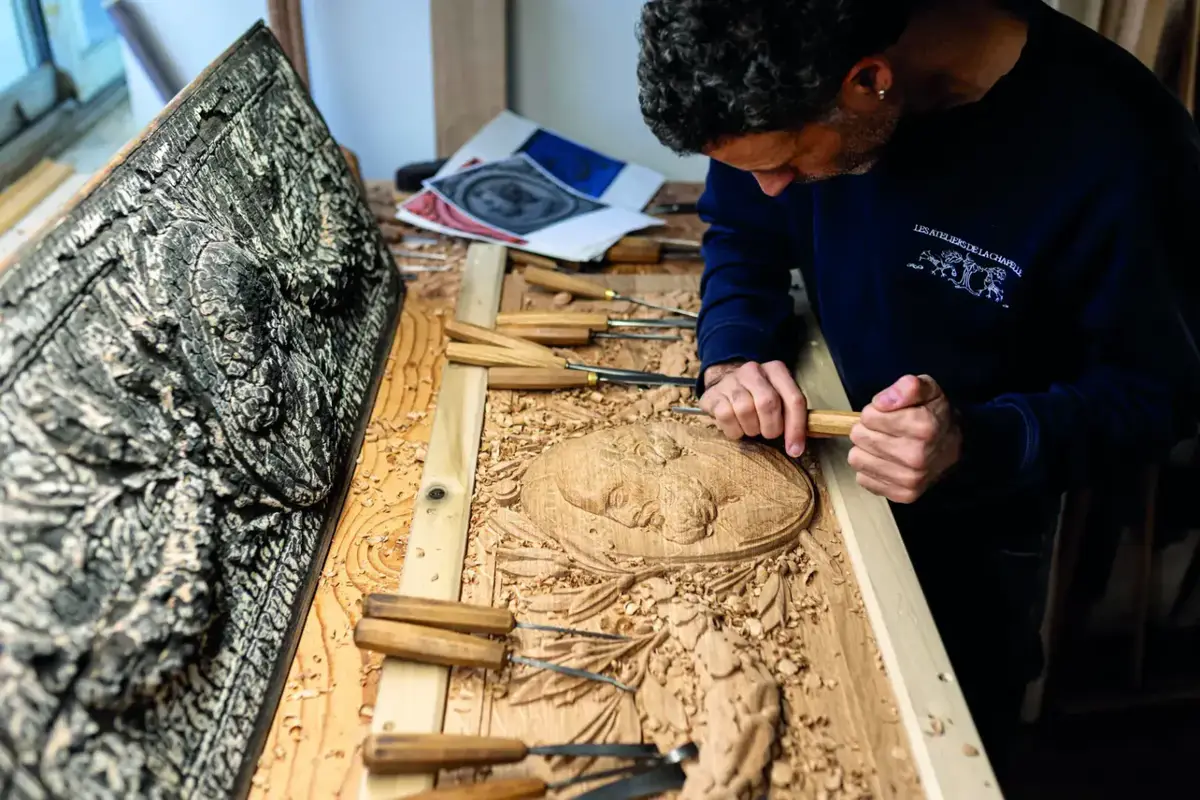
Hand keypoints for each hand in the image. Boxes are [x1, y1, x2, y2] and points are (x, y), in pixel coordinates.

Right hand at [699, 361, 807, 456]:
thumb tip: (797, 447)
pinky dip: (734, 430)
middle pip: (768, 403)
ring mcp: (731, 380)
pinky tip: (736, 427)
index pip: (793, 399)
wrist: (725, 383)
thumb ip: (791, 416)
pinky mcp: (713, 394)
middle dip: (771, 427)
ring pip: (745, 410)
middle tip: (768, 433)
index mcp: (776, 370)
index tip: (795, 450)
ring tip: (751, 427)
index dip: (796, 428)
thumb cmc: (757, 396)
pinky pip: (726, 416)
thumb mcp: (779, 398)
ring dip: (751, 428)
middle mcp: (753, 370)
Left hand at [848, 374, 961, 503]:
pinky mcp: (902, 495)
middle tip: (886, 430)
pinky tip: (888, 462)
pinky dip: (871, 469)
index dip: (875, 411)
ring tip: (886, 445)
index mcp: (923, 427)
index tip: (890, 414)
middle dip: (869, 429)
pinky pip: (862, 478)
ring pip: (856, 458)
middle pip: (859, 436)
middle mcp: (917, 456)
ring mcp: (910, 479)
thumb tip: (882, 402)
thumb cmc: (935, 417)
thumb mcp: (928, 390)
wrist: (954, 448)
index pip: (868, 416)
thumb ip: (907, 387)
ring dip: (867, 449)